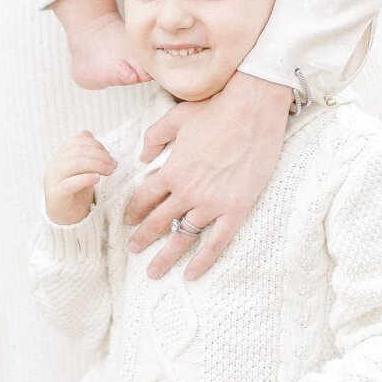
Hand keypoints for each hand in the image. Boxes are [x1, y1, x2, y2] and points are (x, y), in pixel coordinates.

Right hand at [43, 133, 115, 226]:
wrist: (66, 220)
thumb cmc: (76, 193)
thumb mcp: (82, 170)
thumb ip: (84, 153)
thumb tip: (86, 132)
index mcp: (59, 157)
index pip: (76, 142)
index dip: (95, 145)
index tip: (109, 155)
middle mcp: (53, 166)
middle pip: (76, 151)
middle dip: (99, 155)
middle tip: (114, 164)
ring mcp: (52, 181)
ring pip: (73, 164)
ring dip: (95, 165)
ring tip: (109, 171)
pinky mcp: (55, 196)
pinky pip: (69, 184)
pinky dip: (84, 178)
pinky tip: (97, 179)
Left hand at [125, 70, 292, 277]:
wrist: (253, 109)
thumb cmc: (216, 108)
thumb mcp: (177, 117)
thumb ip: (154, 136)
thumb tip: (142, 156)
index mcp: (173, 170)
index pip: (145, 198)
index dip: (134, 211)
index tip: (128, 220)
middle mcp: (188, 191)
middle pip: (159, 222)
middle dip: (143, 238)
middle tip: (133, 249)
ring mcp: (212, 203)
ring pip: (183, 237)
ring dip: (166, 256)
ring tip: (154, 271)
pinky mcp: (235, 209)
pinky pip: (216, 243)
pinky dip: (203, 261)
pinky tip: (191, 274)